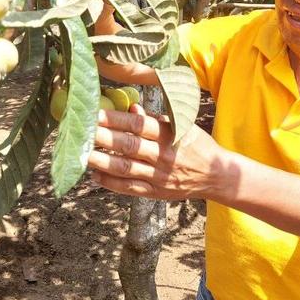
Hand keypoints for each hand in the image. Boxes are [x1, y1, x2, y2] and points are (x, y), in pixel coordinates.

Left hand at [88, 104, 227, 199]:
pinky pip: (130, 188)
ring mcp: (159, 176)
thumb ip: (156, 118)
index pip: (139, 125)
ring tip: (82, 154)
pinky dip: (111, 183)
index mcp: (171, 135)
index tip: (97, 114)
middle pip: (129, 146)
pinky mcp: (156, 193)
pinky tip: (95, 175)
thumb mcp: (183, 126)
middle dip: (104, 138)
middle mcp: (164, 155)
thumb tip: (132, 107)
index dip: (117, 119)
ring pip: (125, 168)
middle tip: (82, 132)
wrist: (216, 175)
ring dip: (101, 161)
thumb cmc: (196, 145)